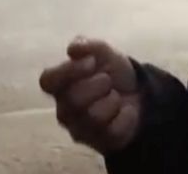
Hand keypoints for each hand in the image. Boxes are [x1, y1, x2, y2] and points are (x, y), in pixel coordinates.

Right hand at [39, 38, 141, 153]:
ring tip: (115, 96)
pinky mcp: (99, 141)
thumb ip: (88, 46)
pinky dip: (126, 115)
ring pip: (93, 116)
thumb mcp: (104, 53)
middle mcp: (64, 109)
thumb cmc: (112, 72)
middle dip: (98, 85)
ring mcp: (79, 128)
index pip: (48, 81)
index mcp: (60, 85)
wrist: (139, 93)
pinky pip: (112, 130)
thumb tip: (73, 49)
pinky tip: (124, 111)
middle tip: (107, 80)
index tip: (91, 62)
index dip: (69, 71)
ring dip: (113, 100)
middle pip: (74, 99)